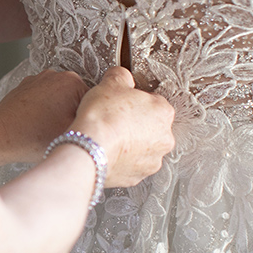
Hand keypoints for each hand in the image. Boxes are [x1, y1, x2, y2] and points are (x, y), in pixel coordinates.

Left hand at [0, 69, 86, 166]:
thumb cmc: (33, 138)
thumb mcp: (73, 133)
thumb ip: (93, 123)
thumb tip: (102, 121)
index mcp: (72, 82)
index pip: (94, 102)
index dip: (89, 120)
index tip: (81, 132)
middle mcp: (55, 74)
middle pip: (77, 98)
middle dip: (74, 114)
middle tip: (65, 133)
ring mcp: (38, 79)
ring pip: (60, 99)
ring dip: (58, 112)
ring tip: (49, 130)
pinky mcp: (25, 86)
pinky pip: (44, 99)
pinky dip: (43, 110)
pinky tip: (38, 125)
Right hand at [70, 67, 175, 186]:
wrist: (89, 148)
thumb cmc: (103, 116)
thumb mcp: (111, 81)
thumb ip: (121, 76)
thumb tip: (121, 76)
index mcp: (163, 112)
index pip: (155, 102)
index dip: (135, 101)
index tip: (122, 103)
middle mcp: (164, 138)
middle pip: (151, 127)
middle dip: (135, 124)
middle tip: (115, 120)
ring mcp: (151, 160)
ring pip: (143, 148)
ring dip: (130, 144)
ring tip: (110, 137)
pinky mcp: (136, 177)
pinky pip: (130, 165)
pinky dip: (121, 160)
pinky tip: (107, 151)